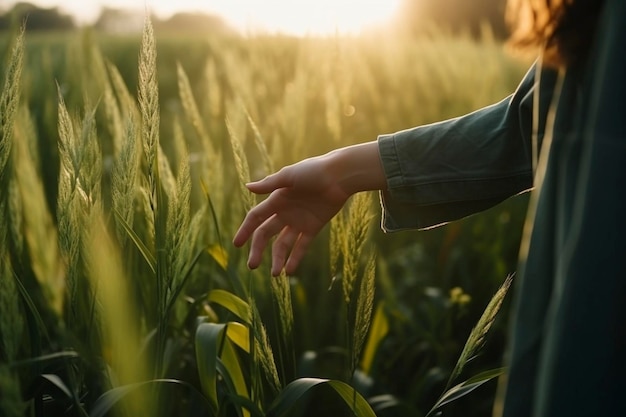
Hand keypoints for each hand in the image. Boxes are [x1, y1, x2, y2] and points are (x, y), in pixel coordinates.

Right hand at [233, 141, 384, 275]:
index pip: (256, 218)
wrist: (341, 176)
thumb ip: (269, 184)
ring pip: (283, 244)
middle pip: (266, 234)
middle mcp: (285, 212)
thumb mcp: (290, 176)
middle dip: (258, 249)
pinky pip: (302, 246)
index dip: (245, 230)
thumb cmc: (314, 171)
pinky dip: (296, 258)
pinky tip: (289, 271)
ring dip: (278, 259)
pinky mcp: (314, 227)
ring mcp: (299, 221)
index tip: (237, 244)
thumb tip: (247, 187)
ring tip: (275, 274)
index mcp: (276, 200)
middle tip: (252, 266)